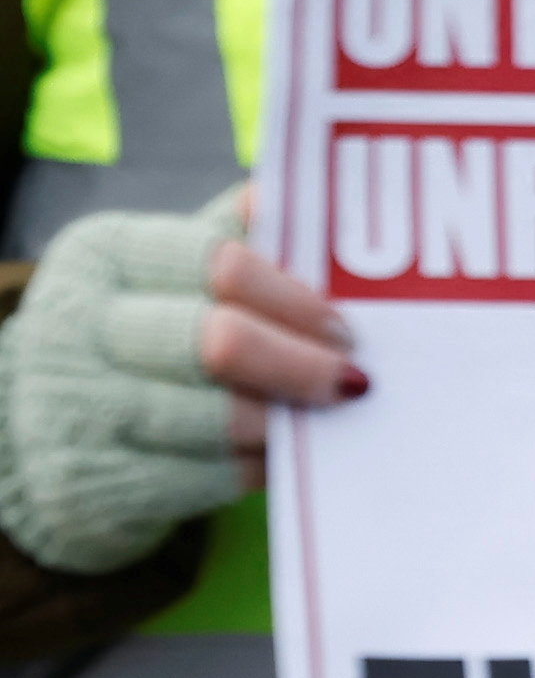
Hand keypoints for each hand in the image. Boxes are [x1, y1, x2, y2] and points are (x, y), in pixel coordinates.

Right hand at [0, 190, 351, 574]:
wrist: (39, 431)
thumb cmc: (131, 341)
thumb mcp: (160, 278)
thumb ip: (227, 243)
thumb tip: (298, 200)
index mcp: (104, 253)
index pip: (217, 263)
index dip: (296, 298)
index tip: (345, 327)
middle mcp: (78, 320)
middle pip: (221, 342)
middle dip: (303, 365)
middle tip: (352, 380)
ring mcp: (77, 401)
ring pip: (219, 416)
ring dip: (288, 422)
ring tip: (324, 420)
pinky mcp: (92, 477)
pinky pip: (205, 476)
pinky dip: (256, 469)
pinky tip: (282, 460)